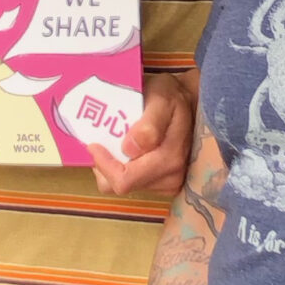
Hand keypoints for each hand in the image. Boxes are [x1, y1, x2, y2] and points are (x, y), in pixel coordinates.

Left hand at [90, 74, 194, 197]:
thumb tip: (129, 149)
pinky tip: (124, 150)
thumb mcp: (162, 99)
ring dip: (113, 167)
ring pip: (124, 186)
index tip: (94, 144)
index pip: (125, 180)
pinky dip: (122, 168)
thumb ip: (150, 125)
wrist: (190, 103)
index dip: (104, 165)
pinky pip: (132, 183)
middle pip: (120, 186)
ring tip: (115, 143)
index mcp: (169, 159)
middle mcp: (170, 178)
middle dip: (105, 166)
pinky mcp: (163, 185)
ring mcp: (168, 184)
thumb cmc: (172, 98)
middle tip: (102, 141)